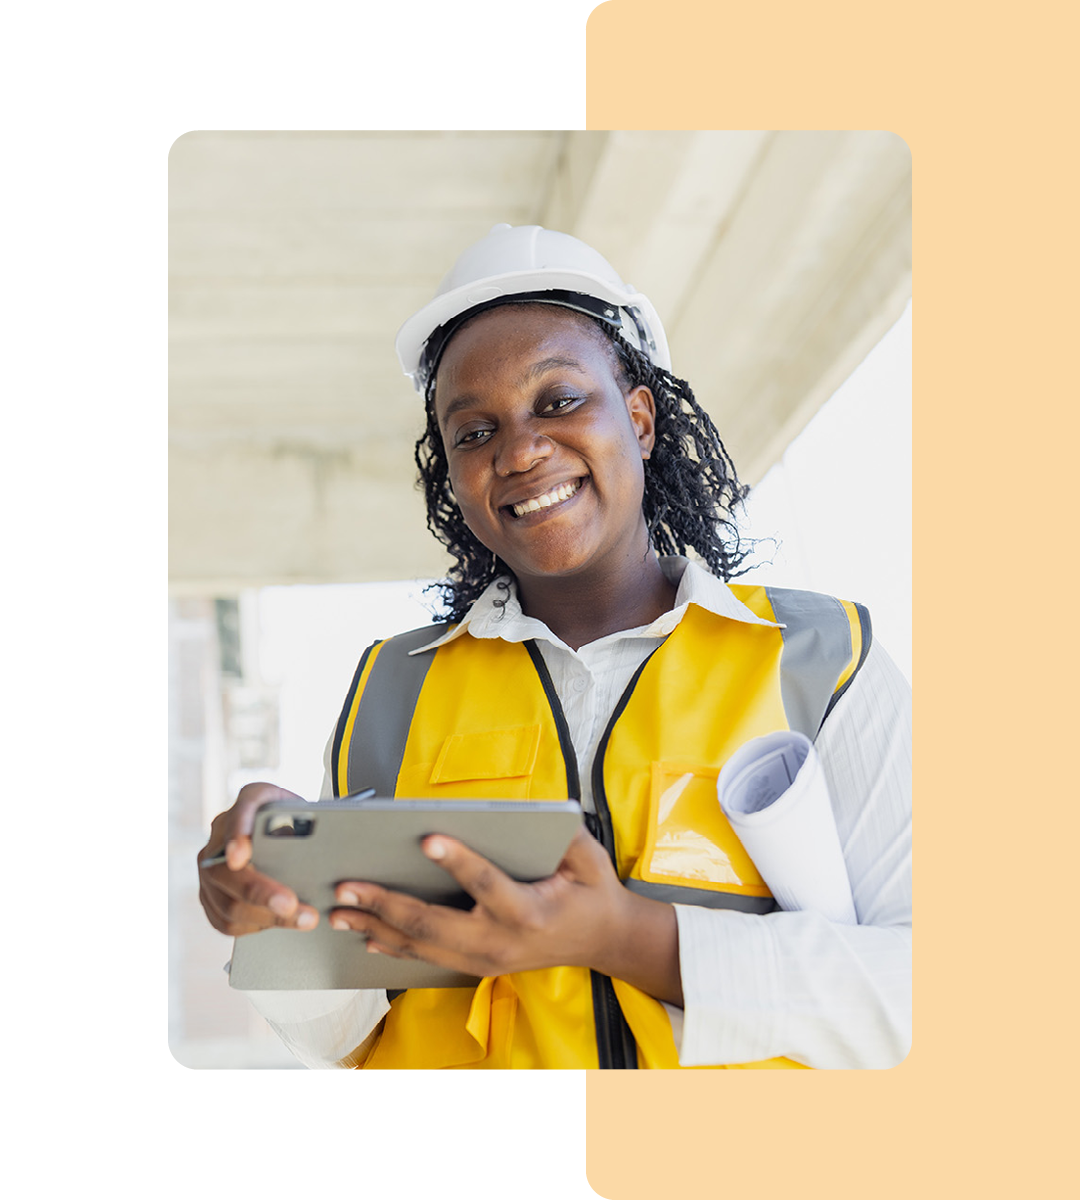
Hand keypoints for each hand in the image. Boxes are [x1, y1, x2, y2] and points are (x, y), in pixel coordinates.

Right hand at [197, 782, 319, 935]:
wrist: (283, 832)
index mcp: (248, 803)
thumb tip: (318, 847)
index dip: (236, 835)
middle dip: (260, 892)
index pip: (241, 811)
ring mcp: (211, 870)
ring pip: (228, 903)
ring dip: (267, 916)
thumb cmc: (297, 821)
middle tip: (291, 904)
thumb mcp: (307, 809)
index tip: (240, 857)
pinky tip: (280, 922)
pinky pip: (226, 921)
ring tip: (303, 919)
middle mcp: (221, 836)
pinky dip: (256, 926)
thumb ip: (309, 818)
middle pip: (226, 871)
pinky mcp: (211, 896)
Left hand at [327, 827, 683, 1003]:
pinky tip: (364, 932)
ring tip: (339, 910)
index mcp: (531, 912)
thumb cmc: (591, 891)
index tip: (427, 837)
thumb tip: (528, 809)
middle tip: (349, 885)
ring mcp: (486, 960)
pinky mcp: (477, 965)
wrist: (603, 940)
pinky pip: (427, 956)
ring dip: (377, 926)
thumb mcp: (587, 856)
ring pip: (423, 946)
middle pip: (436, 925)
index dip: (459, 862)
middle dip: (388, 904)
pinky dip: (393, 944)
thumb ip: (561, 835)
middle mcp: (502, 942)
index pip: (488, 886)